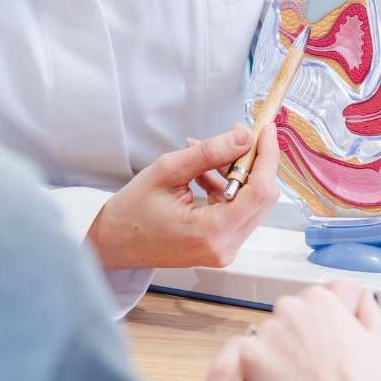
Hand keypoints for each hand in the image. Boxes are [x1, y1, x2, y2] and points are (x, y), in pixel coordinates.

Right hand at [86, 125, 280, 269]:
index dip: (267, 156)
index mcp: (212, 231)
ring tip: (211, 152)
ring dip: (238, 174)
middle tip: (243, 135)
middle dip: (256, 162)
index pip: (259, 191)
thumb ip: (209, 153)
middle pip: (261, 198)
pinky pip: (237, 212)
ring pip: (251, 203)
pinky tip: (205, 172)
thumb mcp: (167, 171)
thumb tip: (243, 137)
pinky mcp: (220, 247)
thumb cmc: (131, 212)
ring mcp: (224, 250)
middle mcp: (224, 246)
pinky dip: (227, 188)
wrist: (113, 243)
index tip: (266, 130)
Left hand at [239, 281, 380, 380]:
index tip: (322, 342)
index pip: (311, 300)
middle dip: (295, 333)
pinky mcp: (250, 354)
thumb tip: (365, 297)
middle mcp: (291, 308)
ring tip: (297, 378)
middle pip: (287, 315)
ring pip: (268, 336)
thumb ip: (371, 312)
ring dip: (277, 351)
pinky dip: (261, 369)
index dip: (318, 323)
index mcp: (321, 299)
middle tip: (310, 362)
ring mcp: (268, 331)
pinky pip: (251, 356)